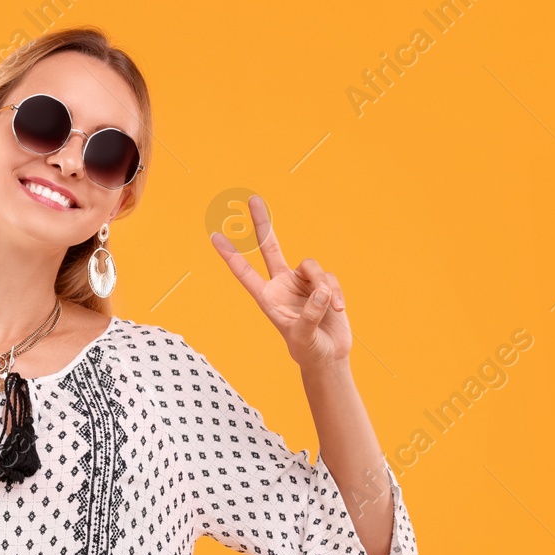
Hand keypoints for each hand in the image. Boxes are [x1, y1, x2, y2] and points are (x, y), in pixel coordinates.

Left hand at [210, 194, 349, 374]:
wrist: (329, 355)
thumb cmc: (308, 350)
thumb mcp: (303, 336)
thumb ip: (310, 314)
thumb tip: (321, 290)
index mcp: (267, 298)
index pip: (245, 273)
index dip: (231, 255)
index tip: (215, 236)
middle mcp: (282, 285)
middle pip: (270, 247)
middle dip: (262, 223)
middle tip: (252, 199)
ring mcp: (303, 282)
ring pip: (310, 265)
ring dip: (322, 284)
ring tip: (331, 306)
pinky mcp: (323, 284)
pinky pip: (329, 278)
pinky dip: (335, 293)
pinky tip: (339, 309)